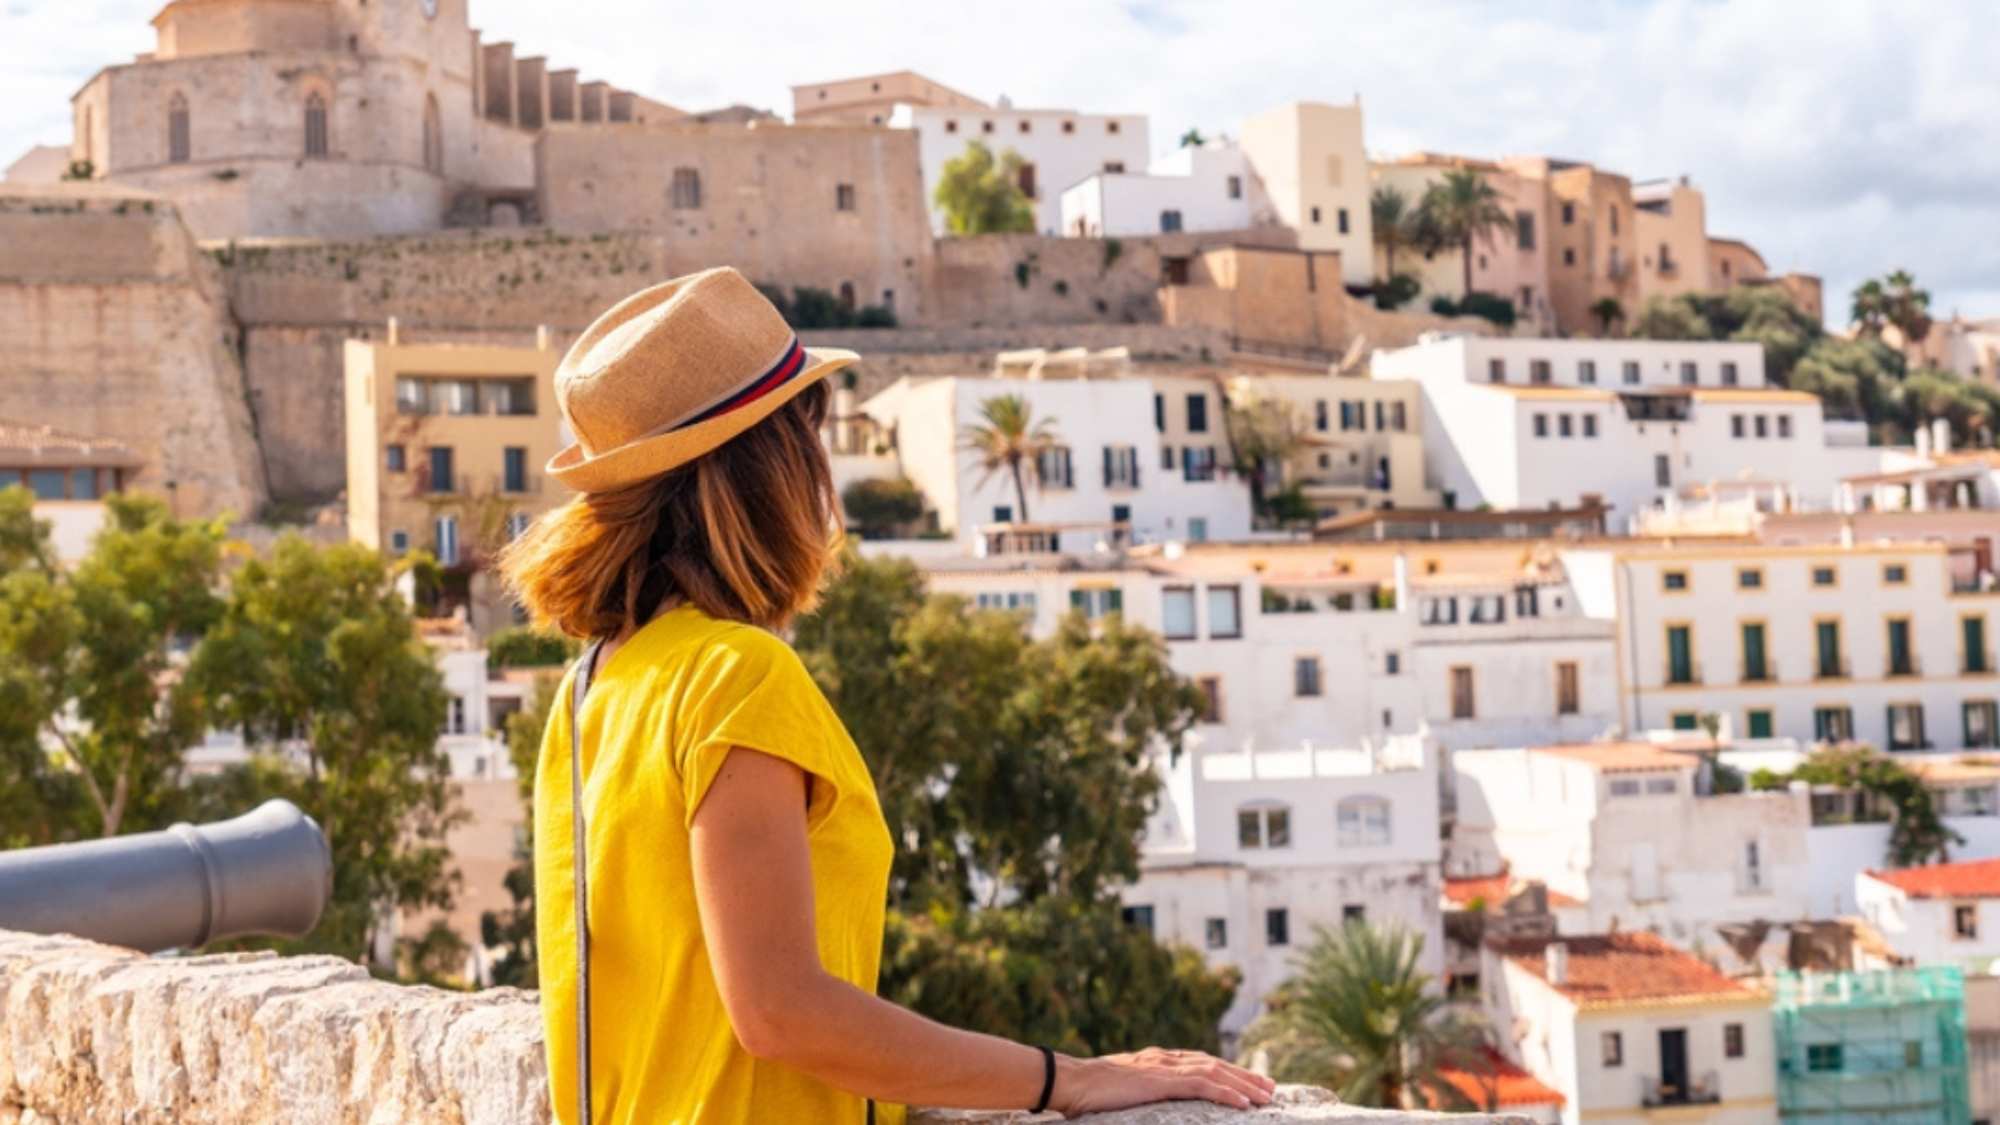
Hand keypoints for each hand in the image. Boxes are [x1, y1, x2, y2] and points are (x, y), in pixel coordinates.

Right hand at [1049, 1047, 1274, 1116]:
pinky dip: (1225, 1093)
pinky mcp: (1161, 1081)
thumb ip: (1146, 1088)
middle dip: (1245, 1076)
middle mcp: (1167, 1058)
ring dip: (1243, 1085)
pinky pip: (1201, 1087)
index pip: (1203, 1062)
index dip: (1229, 1071)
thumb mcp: (1126, 1087)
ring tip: (1265, 1096)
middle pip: (1216, 1065)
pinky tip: (1242, 1103)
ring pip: (1215, 1073)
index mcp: (1159, 1059)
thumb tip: (1157, 1099)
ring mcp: (1165, 1068)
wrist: (1073, 1081)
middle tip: (1270, 1088)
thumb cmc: (1092, 1089)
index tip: (1250, 1081)